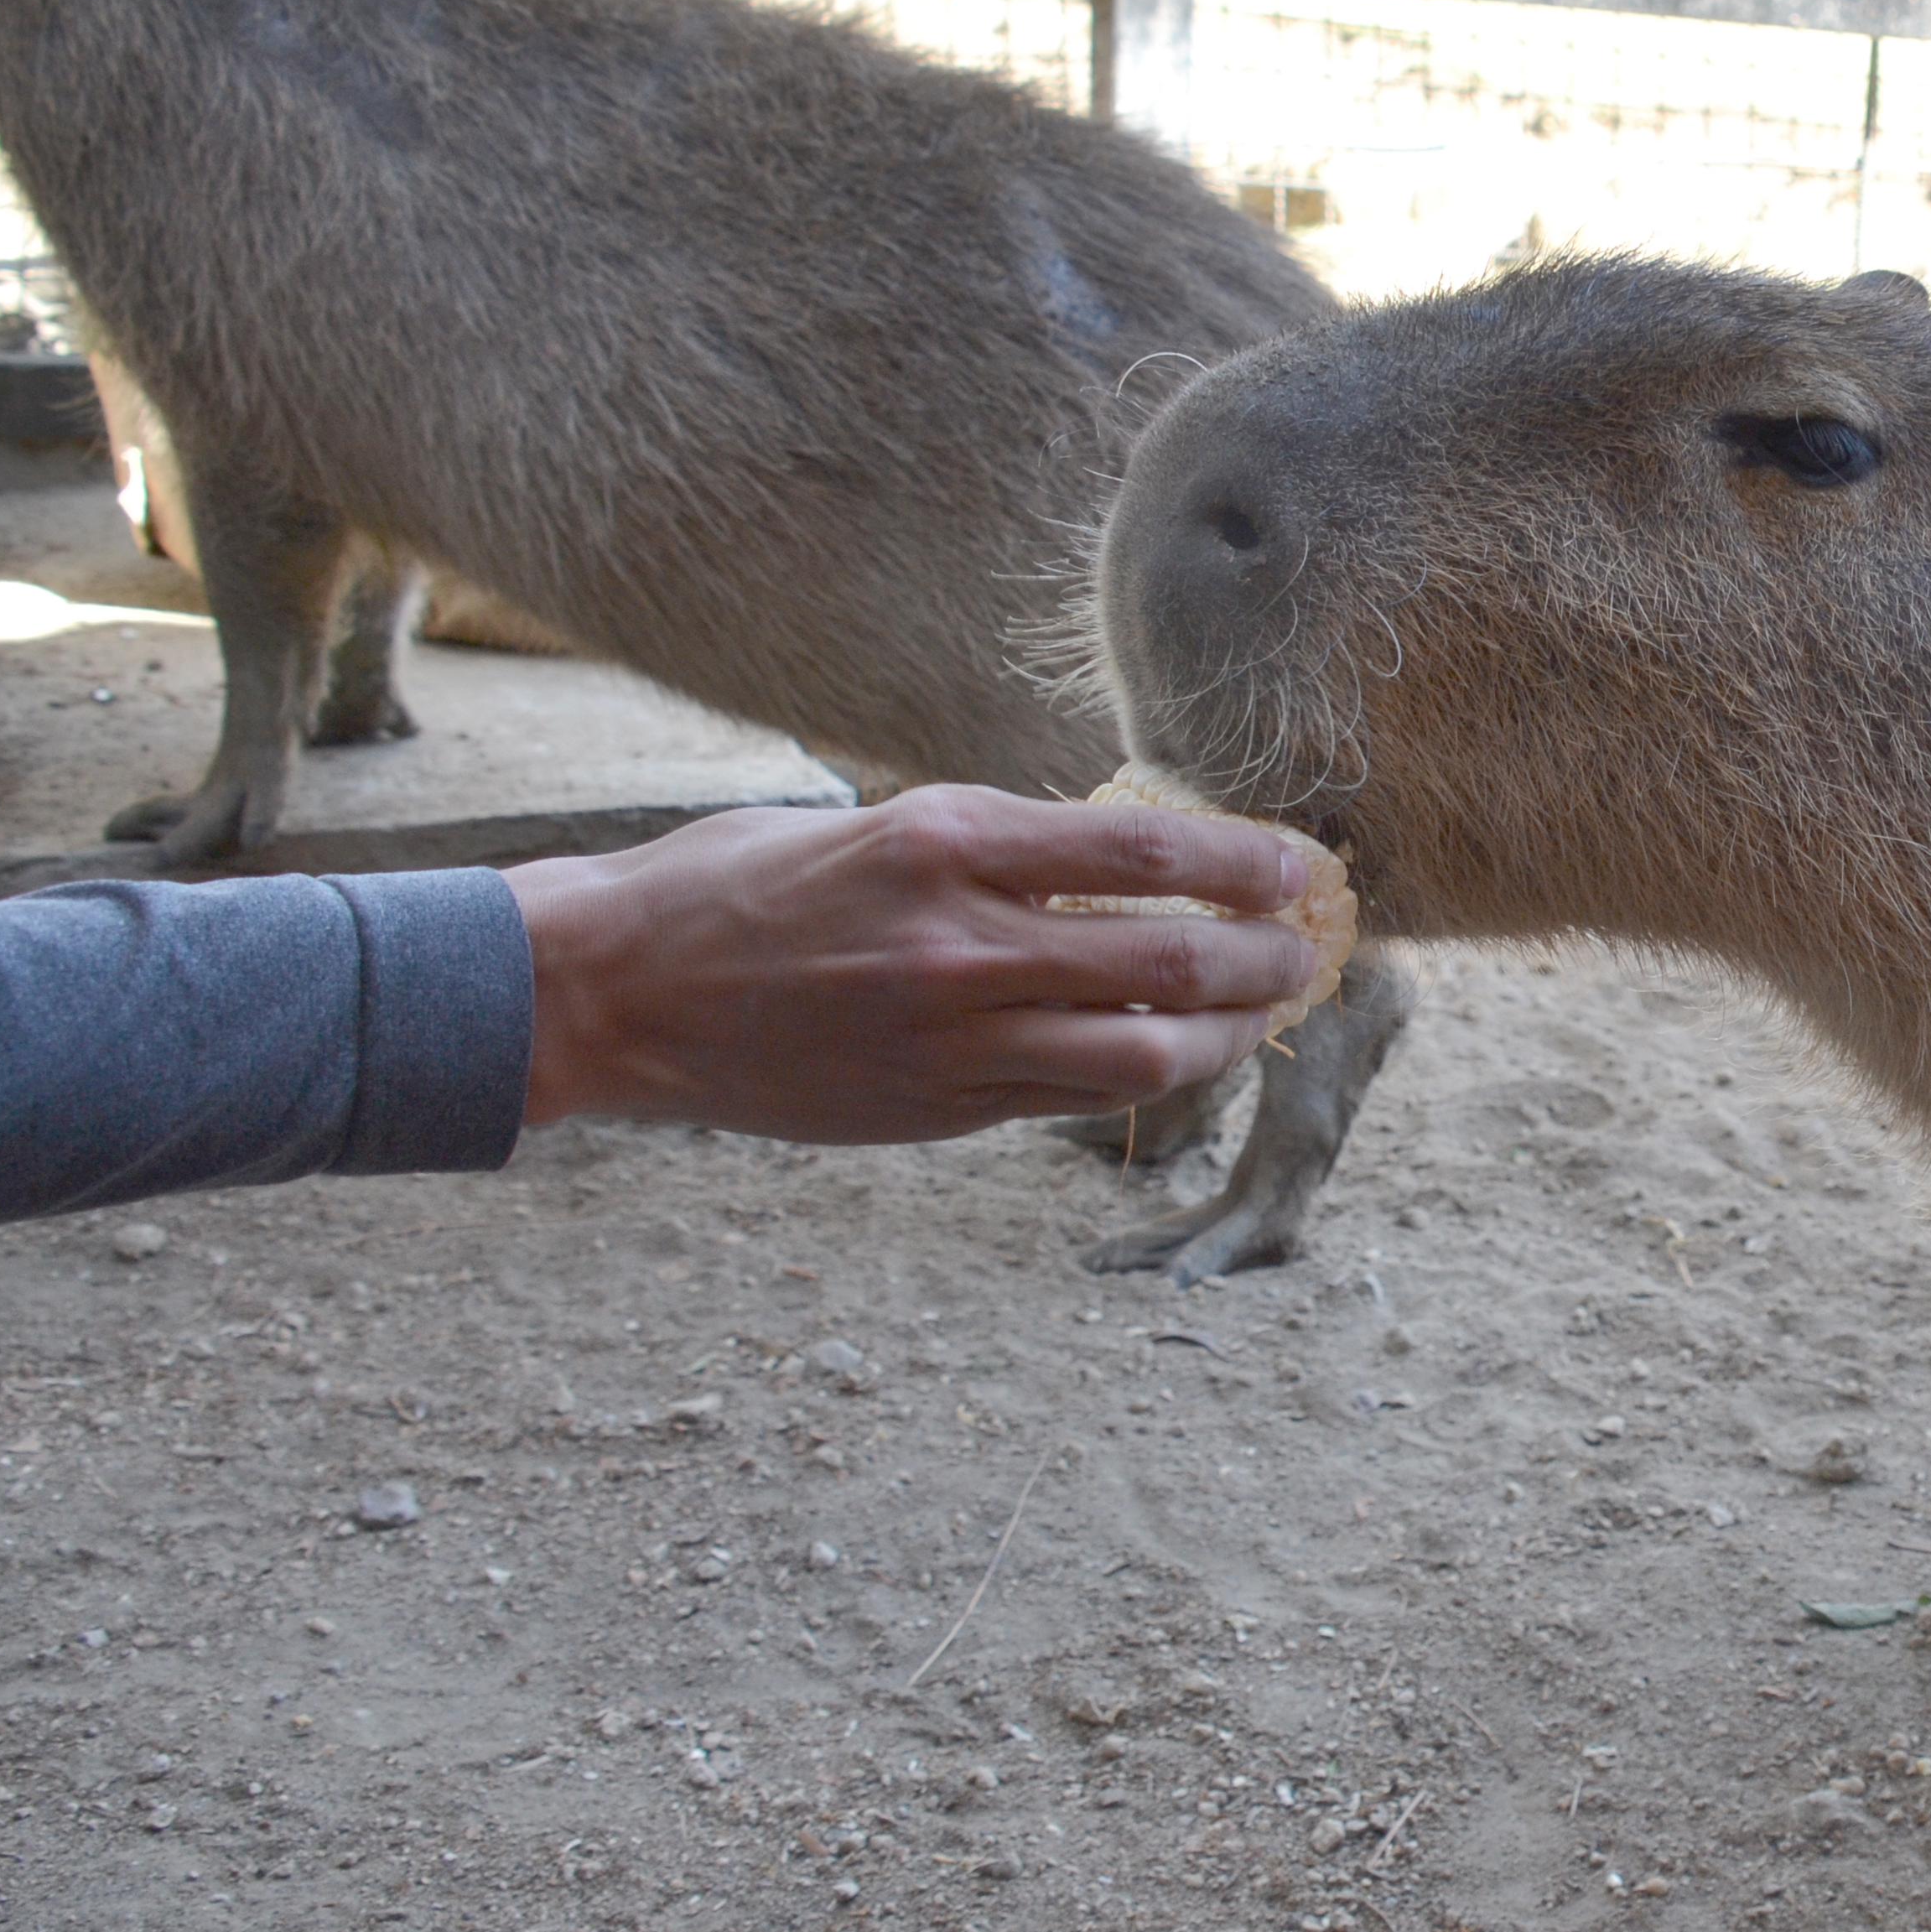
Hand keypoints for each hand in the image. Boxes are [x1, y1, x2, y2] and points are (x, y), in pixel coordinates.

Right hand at [504, 786, 1317, 1140]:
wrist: (614, 991)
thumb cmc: (738, 886)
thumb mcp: (875, 825)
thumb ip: (992, 847)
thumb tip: (1118, 861)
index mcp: (944, 839)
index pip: (1144, 851)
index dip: (1245, 862)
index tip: (1300, 863)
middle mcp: (961, 938)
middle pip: (1170, 958)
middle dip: (1267, 955)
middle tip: (1316, 945)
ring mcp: (951, 1034)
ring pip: (1143, 1050)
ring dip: (1226, 1032)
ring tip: (1264, 1010)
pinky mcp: (936, 1106)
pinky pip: (1071, 1095)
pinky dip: (1142, 1073)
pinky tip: (1176, 1052)